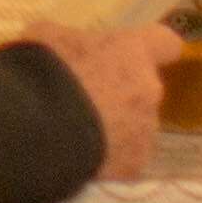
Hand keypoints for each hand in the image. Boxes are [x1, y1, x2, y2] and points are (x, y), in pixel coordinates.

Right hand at [22, 22, 178, 181]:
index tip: (136, 56)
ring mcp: (145, 130)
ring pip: (135, 127)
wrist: (37, 125)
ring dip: (114, 127)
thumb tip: (65, 50)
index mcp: (133, 51)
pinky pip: (123, 158)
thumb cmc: (44, 70)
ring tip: (77, 133)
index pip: (164, 43)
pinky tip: (79, 156)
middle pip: (144, 89)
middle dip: (121, 94)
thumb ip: (70, 44)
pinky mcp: (134, 165)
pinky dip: (106, 158)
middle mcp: (149, 89)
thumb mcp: (48, 37)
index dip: (152, 49)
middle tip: (85, 100)